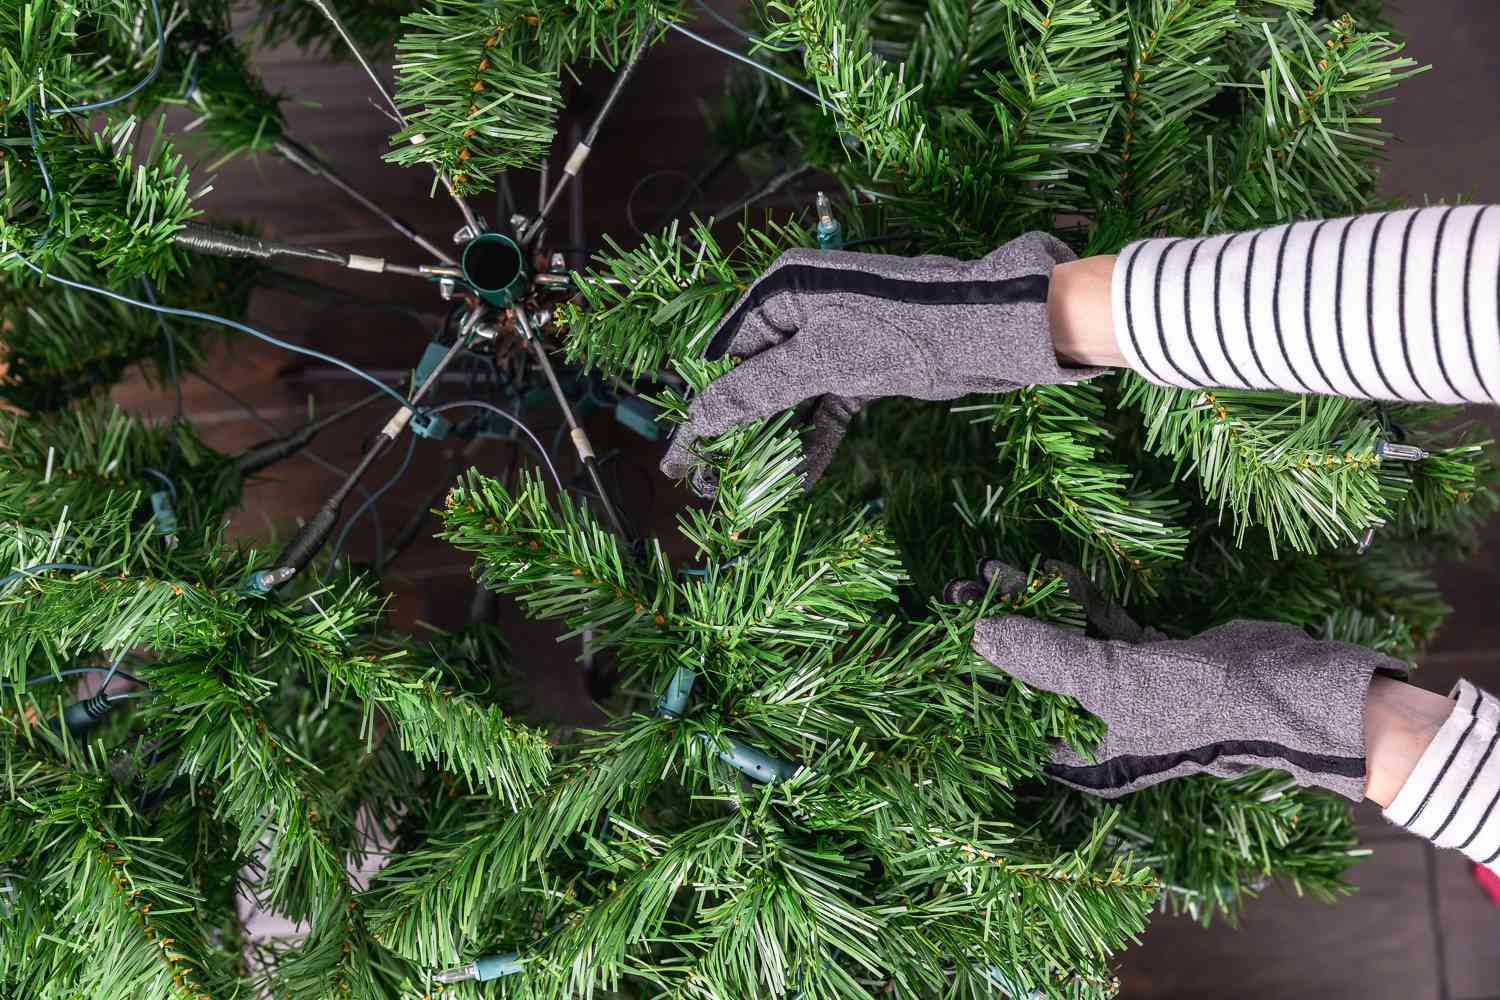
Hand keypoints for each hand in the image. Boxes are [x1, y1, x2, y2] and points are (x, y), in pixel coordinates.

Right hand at [660, 233, 1104, 489]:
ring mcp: (833, 338)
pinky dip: (813, 443)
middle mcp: (802, 308)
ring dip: (773, 444)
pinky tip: (797, 481)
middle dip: (735, 433)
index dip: (703, 410)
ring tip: (747, 492)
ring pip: (789, 399)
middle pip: (753, 378)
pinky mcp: (862, 365)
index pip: (724, 356)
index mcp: (781, 290)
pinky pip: (824, 409)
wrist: (989, 328)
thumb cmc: (901, 330)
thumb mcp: (820, 363)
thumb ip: (756, 392)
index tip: (680, 463)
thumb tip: (697, 421)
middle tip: (709, 487)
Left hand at [950, 560, 1399, 800]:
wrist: (1288, 688)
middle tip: (953, 590)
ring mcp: (1122, 686)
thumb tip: (975, 631)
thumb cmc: (1194, 704)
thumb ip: (1041, 655)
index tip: (938, 632)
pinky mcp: (1146, 655)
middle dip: (997, 626)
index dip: (973, 671)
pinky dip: (1077, 597)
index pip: (1009, 711)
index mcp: (1081, 752)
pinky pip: (1099, 624)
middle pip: (1030, 668)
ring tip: (989, 568)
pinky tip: (1048, 568)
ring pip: (1062, 639)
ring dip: (1031, 603)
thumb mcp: (1106, 680)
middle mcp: (1095, 723)